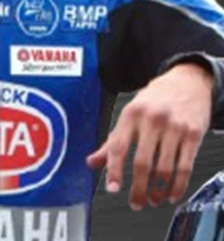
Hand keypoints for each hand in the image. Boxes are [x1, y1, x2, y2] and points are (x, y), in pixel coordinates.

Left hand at [86, 62, 212, 208]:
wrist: (188, 82)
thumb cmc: (155, 100)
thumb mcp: (130, 113)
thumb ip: (112, 140)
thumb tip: (92, 162)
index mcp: (131, 115)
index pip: (118, 146)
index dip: (114, 170)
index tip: (113, 189)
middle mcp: (152, 120)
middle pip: (142, 162)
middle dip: (138, 188)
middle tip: (136, 202)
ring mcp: (174, 128)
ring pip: (164, 168)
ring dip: (158, 191)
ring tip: (153, 200)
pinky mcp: (193, 135)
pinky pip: (185, 167)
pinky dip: (178, 185)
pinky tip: (172, 194)